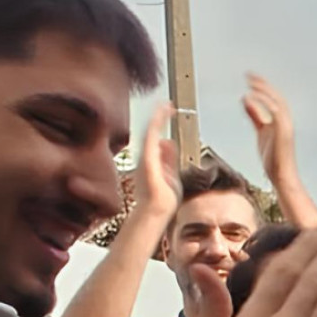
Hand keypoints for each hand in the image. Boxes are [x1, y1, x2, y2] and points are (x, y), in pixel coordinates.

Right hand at [132, 103, 180, 221]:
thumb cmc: (162, 198)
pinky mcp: (147, 156)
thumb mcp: (171, 174)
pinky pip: (151, 134)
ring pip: (150, 130)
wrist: (156, 210)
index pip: (156, 139)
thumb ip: (169, 158)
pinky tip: (163, 112)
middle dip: (158, 118)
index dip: (161, 126)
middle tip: (167, 105)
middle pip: (151, 132)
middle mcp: (146, 156)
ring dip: (158, 116)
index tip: (168, 114)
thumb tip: (168, 142)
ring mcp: (145, 156)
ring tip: (166, 105)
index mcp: (151, 161)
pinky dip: (157, 122)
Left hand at [243, 74, 299, 189]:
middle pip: (276, 97)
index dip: (262, 88)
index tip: (250, 79)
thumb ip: (255, 116)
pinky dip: (263, 103)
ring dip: (264, 90)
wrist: (282, 177)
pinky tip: (251, 97)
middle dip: (263, 85)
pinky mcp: (284, 132)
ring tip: (250, 82)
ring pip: (277, 102)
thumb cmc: (273, 160)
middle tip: (249, 75)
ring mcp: (286, 126)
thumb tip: (246, 100)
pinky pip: (275, 112)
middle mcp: (285, 122)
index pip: (272, 100)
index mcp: (280, 122)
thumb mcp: (261, 133)